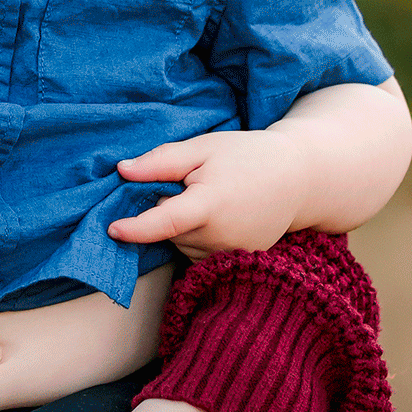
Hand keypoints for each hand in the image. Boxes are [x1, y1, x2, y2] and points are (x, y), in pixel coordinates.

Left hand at [107, 128, 303, 254]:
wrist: (299, 179)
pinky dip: (199, 236)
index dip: (136, 228)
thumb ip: (161, 162)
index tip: (112, 230)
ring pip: (182, 243)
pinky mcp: (236, 263)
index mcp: (210, 205)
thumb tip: (122, 172)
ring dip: (183, 225)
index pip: (165, 222)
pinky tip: (221, 216)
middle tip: (194, 183)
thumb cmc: (248, 156)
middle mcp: (220, 237)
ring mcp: (230, 254)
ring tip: (213, 198)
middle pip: (169, 230)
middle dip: (168, 208)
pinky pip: (199, 252)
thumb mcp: (203, 148)